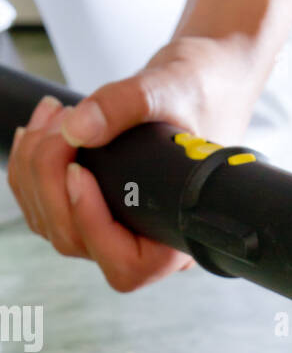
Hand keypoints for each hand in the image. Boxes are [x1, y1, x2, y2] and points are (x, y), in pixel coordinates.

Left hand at [6, 36, 263, 292]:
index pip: (126, 264)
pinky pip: (44, 209)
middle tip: (60, 124)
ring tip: (52, 117)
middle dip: (50, 181)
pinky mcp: (93, 211)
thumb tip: (77, 129)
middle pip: (74, 241)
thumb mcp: (170, 92)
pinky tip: (42, 131)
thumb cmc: (199, 98)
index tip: (80, 171)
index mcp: (179, 237)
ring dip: (34, 170)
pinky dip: (30, 169)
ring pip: (51, 226)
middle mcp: (145, 243)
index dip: (92, 224)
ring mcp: (115, 231)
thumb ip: (126, 105)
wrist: (197, 89)